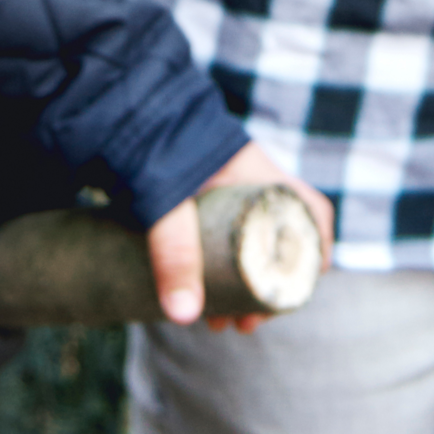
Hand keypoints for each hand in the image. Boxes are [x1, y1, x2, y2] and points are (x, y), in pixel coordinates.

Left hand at [146, 141, 333, 331]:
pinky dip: (219, 272)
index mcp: (257, 174)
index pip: (309, 208)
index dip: (316, 249)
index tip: (297, 288)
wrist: (118, 109)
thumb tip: (184, 315)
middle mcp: (249, 183)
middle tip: (246, 323)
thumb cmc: (152, 141)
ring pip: (251, 244)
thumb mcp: (165, 200)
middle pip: (281, 240)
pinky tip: (199, 299)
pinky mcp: (198, 204)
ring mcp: (224, 193)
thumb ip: (173, 251)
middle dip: (268, 287)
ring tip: (220, 324)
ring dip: (242, 286)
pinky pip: (223, 242)